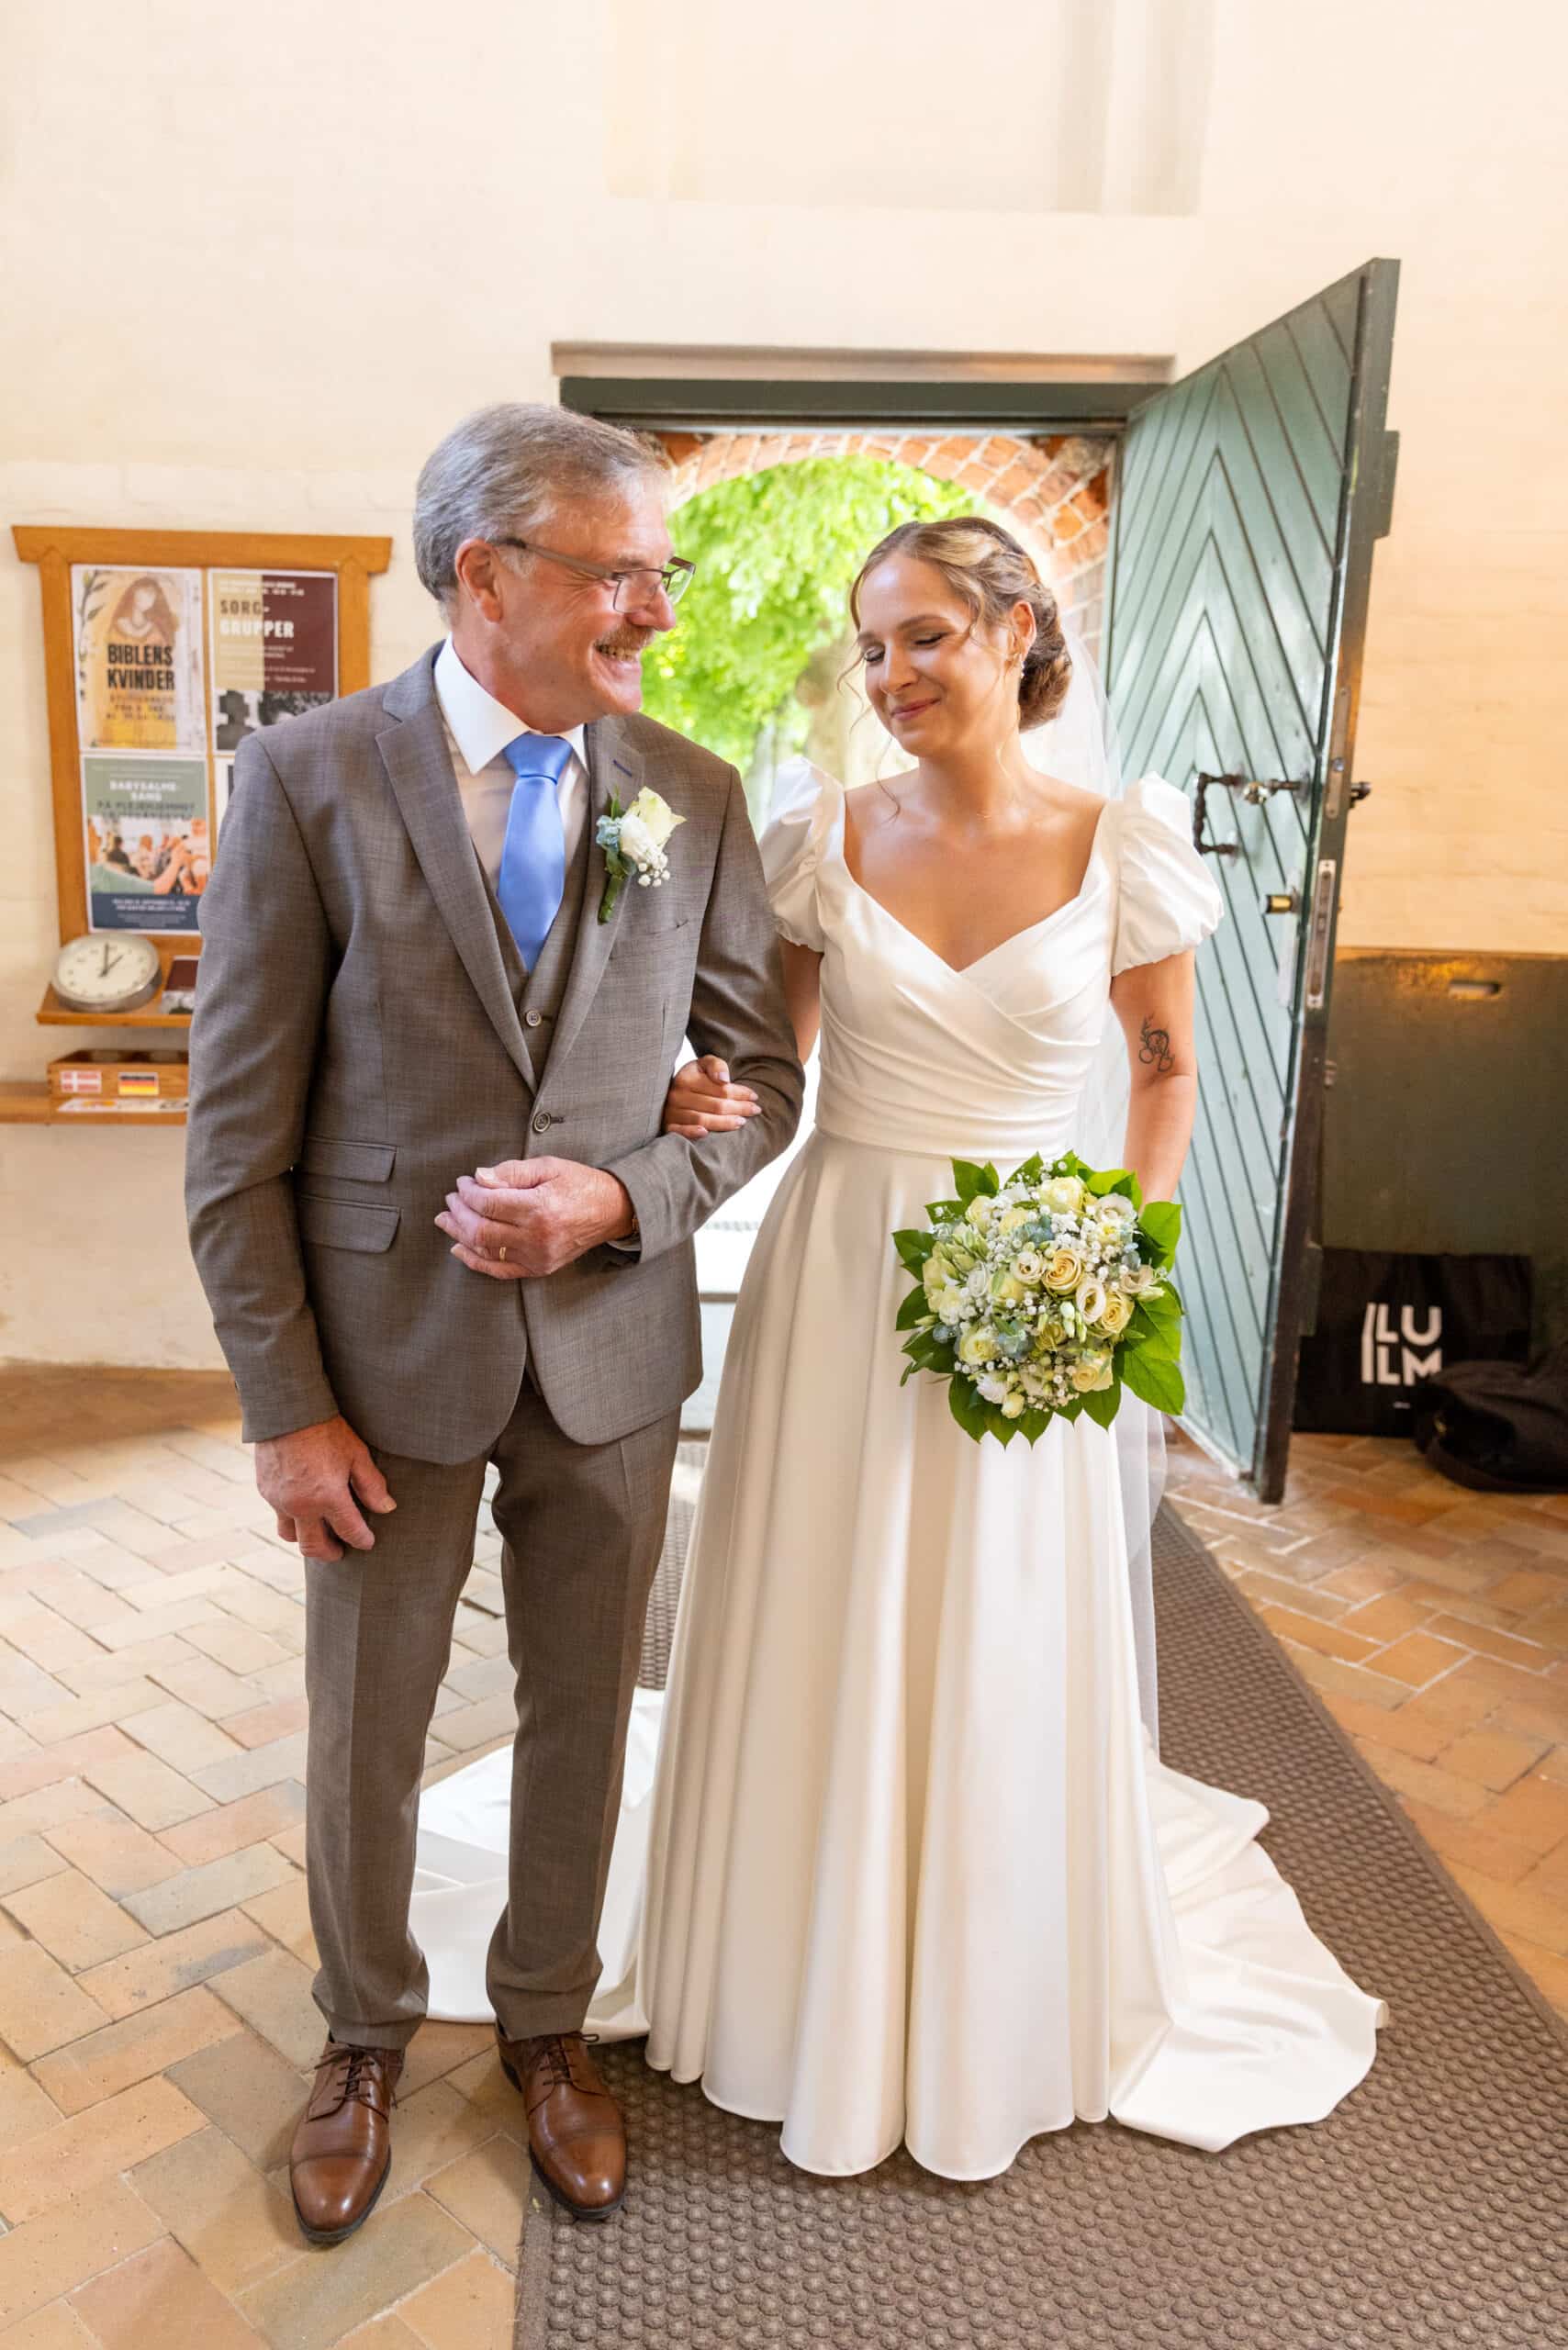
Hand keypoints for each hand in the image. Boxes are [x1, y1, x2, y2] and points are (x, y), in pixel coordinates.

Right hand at [254, 1415, 394, 1563]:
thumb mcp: (356, 1454)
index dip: (362, 1540)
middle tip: (340, 1551)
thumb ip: (371, 1485)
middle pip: (313, 1547)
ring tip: (319, 1531)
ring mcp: (279, 1500)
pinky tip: (303, 1506)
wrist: (286, 1411)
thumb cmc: (326, 1429)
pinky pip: (279, 1514)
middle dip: (330, 1553)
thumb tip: (386, 1508)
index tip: (368, 1543)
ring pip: (290, 1535)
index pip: (349, 1532)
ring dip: (306, 1538)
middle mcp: (301, 1506)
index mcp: (327, 1498)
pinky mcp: (265, 1491)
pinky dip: (292, 1517)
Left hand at [435, 1157, 633, 1279]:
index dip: (468, 1192)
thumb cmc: (580, 1184)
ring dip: (459, 1234)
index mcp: (539, 1208)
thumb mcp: (548, 1166)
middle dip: (459, 1212)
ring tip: (445, 1219)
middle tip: (451, 1198)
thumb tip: (478, 1177)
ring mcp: (537, 1257)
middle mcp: (537, 1237)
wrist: (612, 1211)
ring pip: (485, 1250)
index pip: (488, 1203)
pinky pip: (499, 1270)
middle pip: (481, 1229)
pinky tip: (459, 1248)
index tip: (463, 1182)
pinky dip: (475, 1261)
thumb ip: (511, 1172)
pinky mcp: (538, 1268)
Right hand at [661, 1055, 760, 1139]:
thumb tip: (724, 1080)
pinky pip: (679, 1132)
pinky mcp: (667, 1126)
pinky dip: (691, 1133)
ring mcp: (671, 1112)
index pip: (721, 1089)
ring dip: (724, 1123)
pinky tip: (706, 1133)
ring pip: (702, 1120)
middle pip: (716, 1106)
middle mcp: (677, 1095)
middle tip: (755, 1110)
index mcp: (686, 1078)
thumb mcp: (703, 1065)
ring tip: (741, 1122)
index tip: (754, 1097)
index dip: (740, 1093)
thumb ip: (715, 1065)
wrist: (667, 1092)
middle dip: (739, 1108)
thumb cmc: (692, 1078)